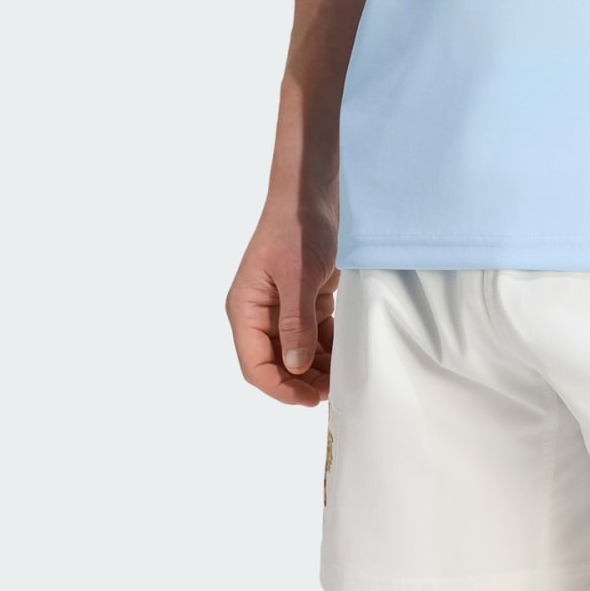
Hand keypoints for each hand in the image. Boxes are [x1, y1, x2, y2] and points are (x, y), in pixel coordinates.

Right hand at [226, 212, 338, 406]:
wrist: (312, 191)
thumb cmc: (298, 227)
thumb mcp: (298, 276)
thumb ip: (295, 323)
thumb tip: (295, 368)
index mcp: (246, 309)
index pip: (255, 365)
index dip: (280, 387)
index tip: (308, 399)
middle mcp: (259, 313)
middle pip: (275, 363)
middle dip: (301, 381)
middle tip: (332, 391)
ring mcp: (282, 306)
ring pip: (296, 352)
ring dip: (316, 367)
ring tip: (341, 377)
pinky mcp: (303, 298)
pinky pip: (311, 333)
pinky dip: (325, 346)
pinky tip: (343, 354)